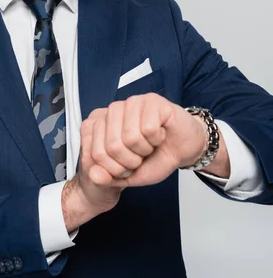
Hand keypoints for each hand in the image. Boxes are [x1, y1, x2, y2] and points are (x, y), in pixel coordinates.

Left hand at [84, 93, 206, 187]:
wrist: (182, 149)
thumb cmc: (155, 157)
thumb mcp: (128, 175)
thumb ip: (108, 177)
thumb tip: (94, 176)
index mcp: (101, 125)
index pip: (97, 154)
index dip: (116, 169)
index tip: (128, 166)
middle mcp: (113, 110)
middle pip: (113, 146)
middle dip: (132, 160)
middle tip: (142, 155)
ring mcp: (132, 103)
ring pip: (131, 136)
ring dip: (145, 148)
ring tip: (150, 142)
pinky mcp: (151, 100)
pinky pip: (149, 128)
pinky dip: (157, 139)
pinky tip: (160, 133)